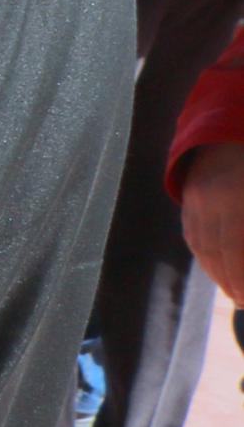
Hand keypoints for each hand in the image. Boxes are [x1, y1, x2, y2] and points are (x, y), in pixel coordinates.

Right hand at [185, 143, 243, 305]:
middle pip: (217, 252)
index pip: (236, 249)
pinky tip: (217, 269)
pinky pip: (192, 232)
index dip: (242, 278)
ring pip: (201, 245)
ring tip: (233, 292)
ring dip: (216, 273)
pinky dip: (204, 255)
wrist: (235, 124)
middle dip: (232, 282)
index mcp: (237, 196)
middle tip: (243, 303)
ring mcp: (196, 196)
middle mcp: (212, 198)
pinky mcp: (188, 194)